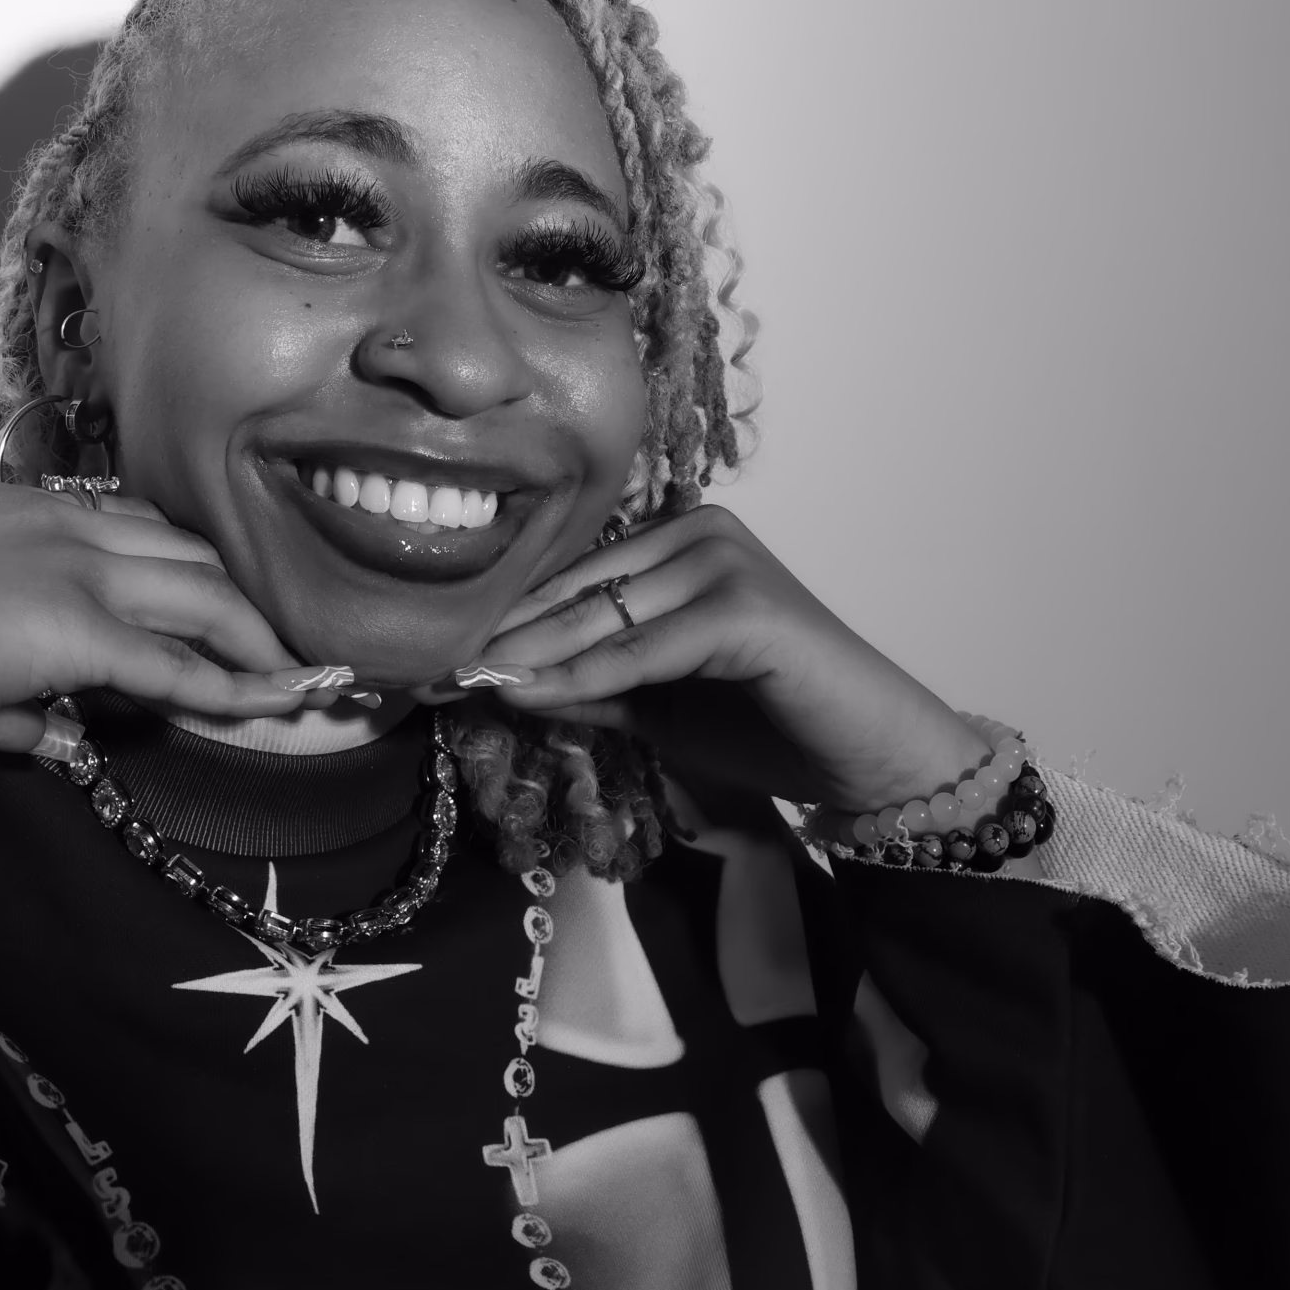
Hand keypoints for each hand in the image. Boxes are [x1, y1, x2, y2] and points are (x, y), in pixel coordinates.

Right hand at [0, 484, 351, 858]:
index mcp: (26, 510)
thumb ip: (15, 692)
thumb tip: (61, 736)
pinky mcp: (63, 622)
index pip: (152, 538)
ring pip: (205, 597)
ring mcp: (64, 561)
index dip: (214, 584)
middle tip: (322, 657)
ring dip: (270, 646)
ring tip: (325, 688)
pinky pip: (175, 660)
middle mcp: (57, 517)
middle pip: (197, 556)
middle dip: (265, 607)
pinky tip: (281, 708)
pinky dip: (236, 688)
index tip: (264, 629)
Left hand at [451, 505, 988, 825]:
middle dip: (499, 636)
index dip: (501, 620)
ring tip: (459, 686)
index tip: (431, 658)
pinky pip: (641, 649)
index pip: (569, 577)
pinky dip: (582, 676)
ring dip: (526, 656)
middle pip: (575, 590)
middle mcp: (699, 531)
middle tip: (422, 671)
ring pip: (600, 617)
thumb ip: (586, 683)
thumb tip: (496, 680)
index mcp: (677, 539)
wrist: (867, 758)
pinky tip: (526, 695)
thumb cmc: (767, 725)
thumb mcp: (655, 703)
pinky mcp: (745, 604)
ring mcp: (725, 559)